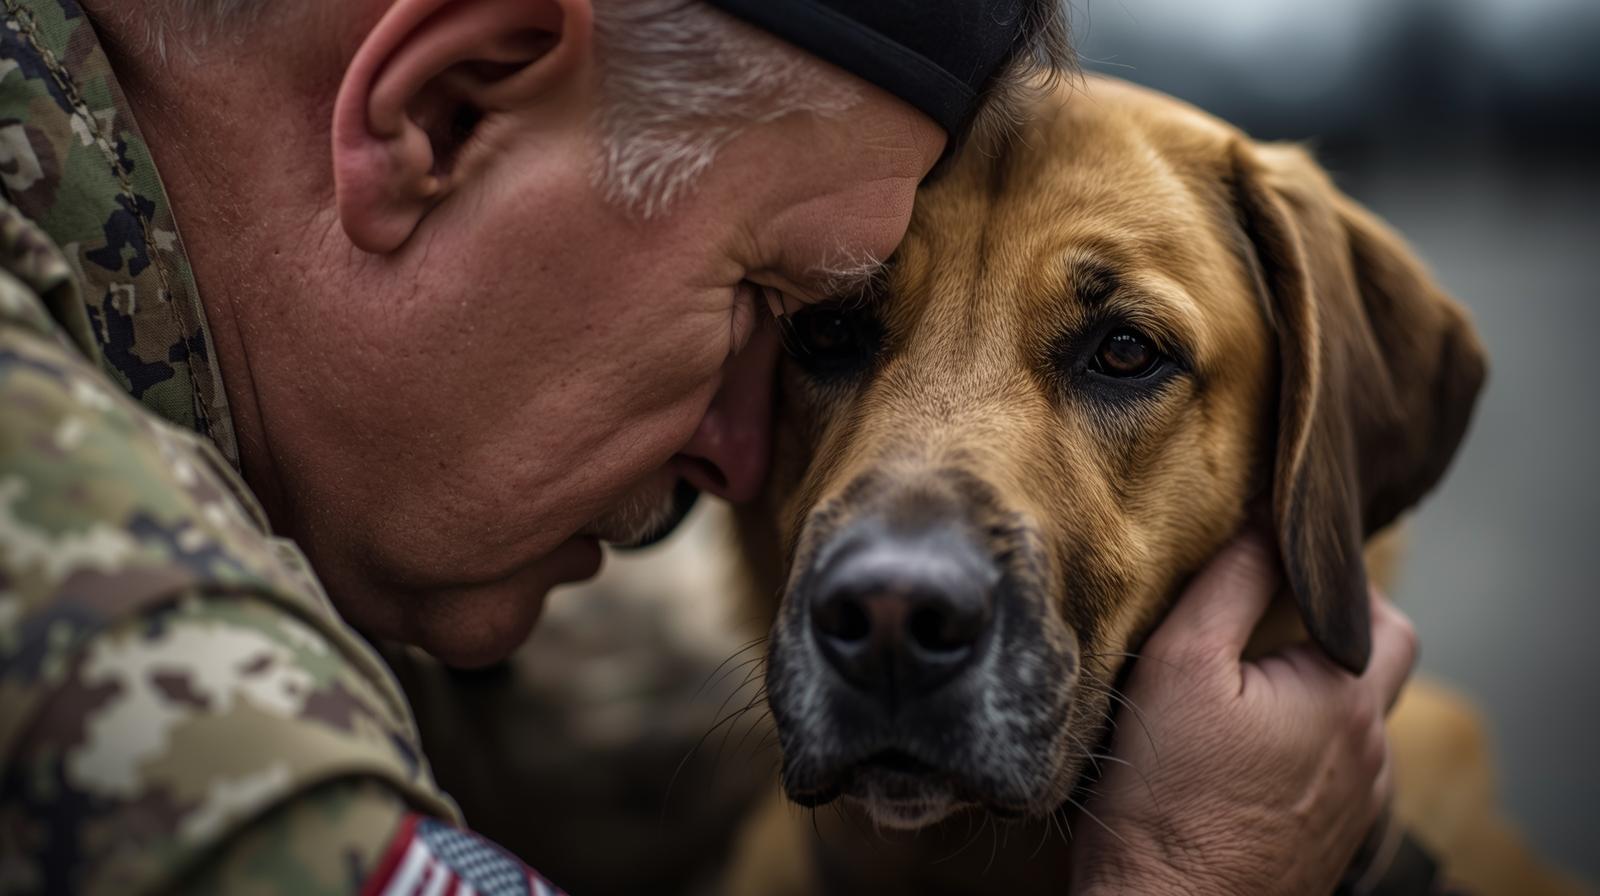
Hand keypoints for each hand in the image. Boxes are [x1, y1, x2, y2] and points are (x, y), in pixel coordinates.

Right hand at [1069, 535, 1418, 895]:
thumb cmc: (1162, 797)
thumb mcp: (1180, 663)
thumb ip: (1232, 581)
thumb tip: (1267, 518)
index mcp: (1345, 701)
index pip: (1379, 613)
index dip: (1330, 583)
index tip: (1272, 570)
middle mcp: (1370, 756)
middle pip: (1373, 666)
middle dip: (1325, 634)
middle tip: (1258, 623)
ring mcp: (1357, 807)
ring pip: (1351, 723)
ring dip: (1309, 695)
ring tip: (1236, 690)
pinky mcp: (1330, 844)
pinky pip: (1332, 773)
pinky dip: (1299, 747)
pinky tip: (1239, 753)